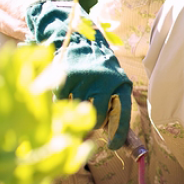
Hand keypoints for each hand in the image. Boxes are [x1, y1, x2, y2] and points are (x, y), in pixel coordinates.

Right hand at [25, 0, 132, 148]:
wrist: (80, 37)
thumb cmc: (99, 67)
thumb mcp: (113, 81)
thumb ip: (114, 105)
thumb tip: (118, 139)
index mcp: (122, 83)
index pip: (123, 115)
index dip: (118, 134)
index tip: (112, 146)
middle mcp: (106, 81)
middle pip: (97, 118)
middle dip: (93, 122)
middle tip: (89, 114)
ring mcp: (85, 79)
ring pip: (76, 111)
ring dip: (75, 108)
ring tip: (79, 92)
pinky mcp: (66, 76)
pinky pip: (61, 100)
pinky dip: (62, 98)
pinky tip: (68, 86)